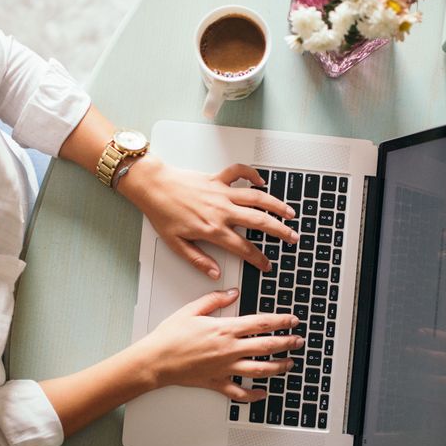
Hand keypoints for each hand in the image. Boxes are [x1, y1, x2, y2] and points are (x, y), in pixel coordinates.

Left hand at [119, 157, 297, 277]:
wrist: (153, 186)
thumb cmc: (161, 213)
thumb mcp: (176, 244)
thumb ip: (198, 260)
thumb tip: (214, 273)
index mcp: (213, 229)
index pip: (243, 248)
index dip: (258, 259)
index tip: (267, 265)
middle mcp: (222, 210)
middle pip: (259, 222)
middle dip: (280, 231)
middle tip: (293, 238)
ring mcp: (222, 192)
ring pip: (257, 197)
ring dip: (276, 205)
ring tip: (290, 213)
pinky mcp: (217, 178)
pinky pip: (240, 173)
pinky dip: (252, 175)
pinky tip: (261, 182)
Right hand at [139, 288, 302, 399]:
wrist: (155, 361)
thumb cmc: (169, 337)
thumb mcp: (191, 310)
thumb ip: (215, 299)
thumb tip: (232, 292)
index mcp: (225, 329)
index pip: (261, 324)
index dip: (281, 322)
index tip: (293, 320)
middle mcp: (229, 349)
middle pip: (267, 346)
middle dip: (287, 343)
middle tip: (299, 341)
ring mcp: (225, 368)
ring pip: (260, 369)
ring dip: (278, 367)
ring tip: (289, 364)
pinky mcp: (217, 382)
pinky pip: (240, 392)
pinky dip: (254, 394)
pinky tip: (264, 392)